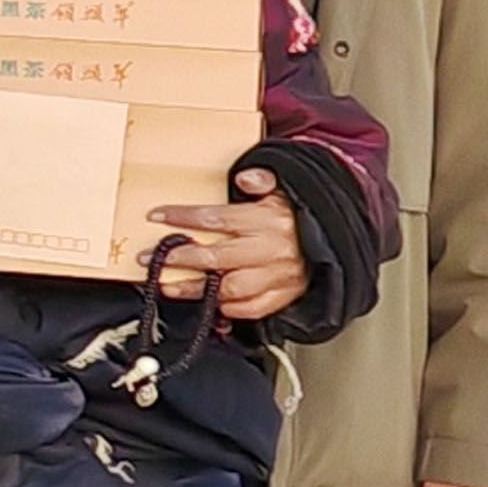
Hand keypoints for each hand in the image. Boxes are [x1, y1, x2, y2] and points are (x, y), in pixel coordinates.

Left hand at [144, 162, 310, 326]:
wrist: (338, 241)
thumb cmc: (300, 217)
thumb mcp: (285, 190)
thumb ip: (263, 181)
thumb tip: (246, 177)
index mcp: (267, 220)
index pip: (216, 218)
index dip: (183, 217)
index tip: (157, 216)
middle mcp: (270, 250)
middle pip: (216, 257)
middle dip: (179, 258)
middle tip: (149, 259)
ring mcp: (277, 276)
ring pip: (229, 289)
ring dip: (195, 289)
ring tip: (167, 286)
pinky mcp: (284, 296)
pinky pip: (252, 308)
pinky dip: (228, 309)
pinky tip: (208, 304)